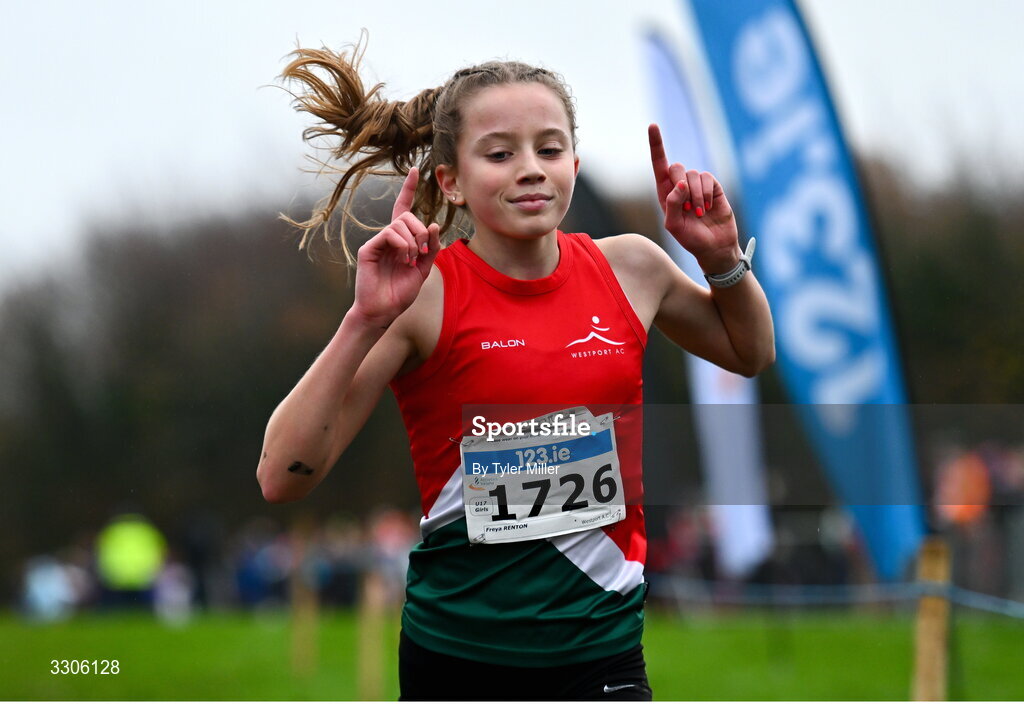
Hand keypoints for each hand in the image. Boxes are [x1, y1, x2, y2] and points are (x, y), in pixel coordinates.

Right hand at [350, 167, 439, 327]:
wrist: (383, 311)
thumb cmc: (400, 293)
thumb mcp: (423, 270)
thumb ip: (431, 249)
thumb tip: (434, 225)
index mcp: (401, 240)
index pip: (403, 208)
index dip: (409, 189)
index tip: (415, 170)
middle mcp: (388, 237)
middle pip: (407, 216)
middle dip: (422, 231)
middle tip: (423, 252)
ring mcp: (378, 242)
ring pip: (400, 223)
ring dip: (413, 241)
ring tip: (411, 260)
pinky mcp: (369, 248)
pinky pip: (390, 233)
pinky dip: (402, 244)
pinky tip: (403, 258)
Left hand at [648, 124, 740, 272]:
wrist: (715, 246)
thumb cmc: (690, 239)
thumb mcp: (674, 226)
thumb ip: (672, 204)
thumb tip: (680, 184)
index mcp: (665, 193)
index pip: (659, 165)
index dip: (656, 145)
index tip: (653, 125)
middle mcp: (680, 185)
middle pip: (676, 167)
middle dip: (681, 187)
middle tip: (688, 209)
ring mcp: (697, 185)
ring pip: (693, 174)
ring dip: (696, 196)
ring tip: (699, 213)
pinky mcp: (713, 186)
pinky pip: (707, 179)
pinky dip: (707, 194)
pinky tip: (709, 208)